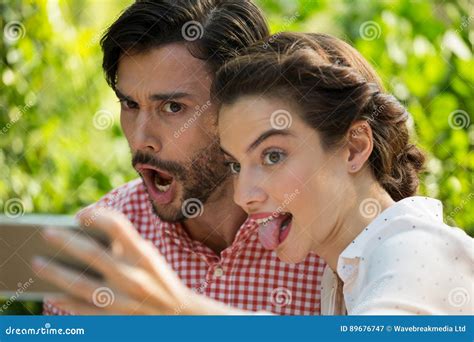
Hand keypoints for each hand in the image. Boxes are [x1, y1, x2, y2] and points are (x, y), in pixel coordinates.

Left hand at [32, 207, 232, 314]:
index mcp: (144, 255)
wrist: (179, 315)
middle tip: (46, 232)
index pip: (118, 225)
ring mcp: (122, 300)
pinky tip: (51, 292)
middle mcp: (133, 276)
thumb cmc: (157, 279)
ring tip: (37, 262)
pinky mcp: (115, 320)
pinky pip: (82, 310)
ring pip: (80, 284)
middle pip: (92, 253)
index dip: (97, 216)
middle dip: (66, 241)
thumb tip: (84, 235)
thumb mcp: (147, 256)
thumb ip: (123, 244)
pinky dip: (64, 300)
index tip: (80, 214)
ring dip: (55, 272)